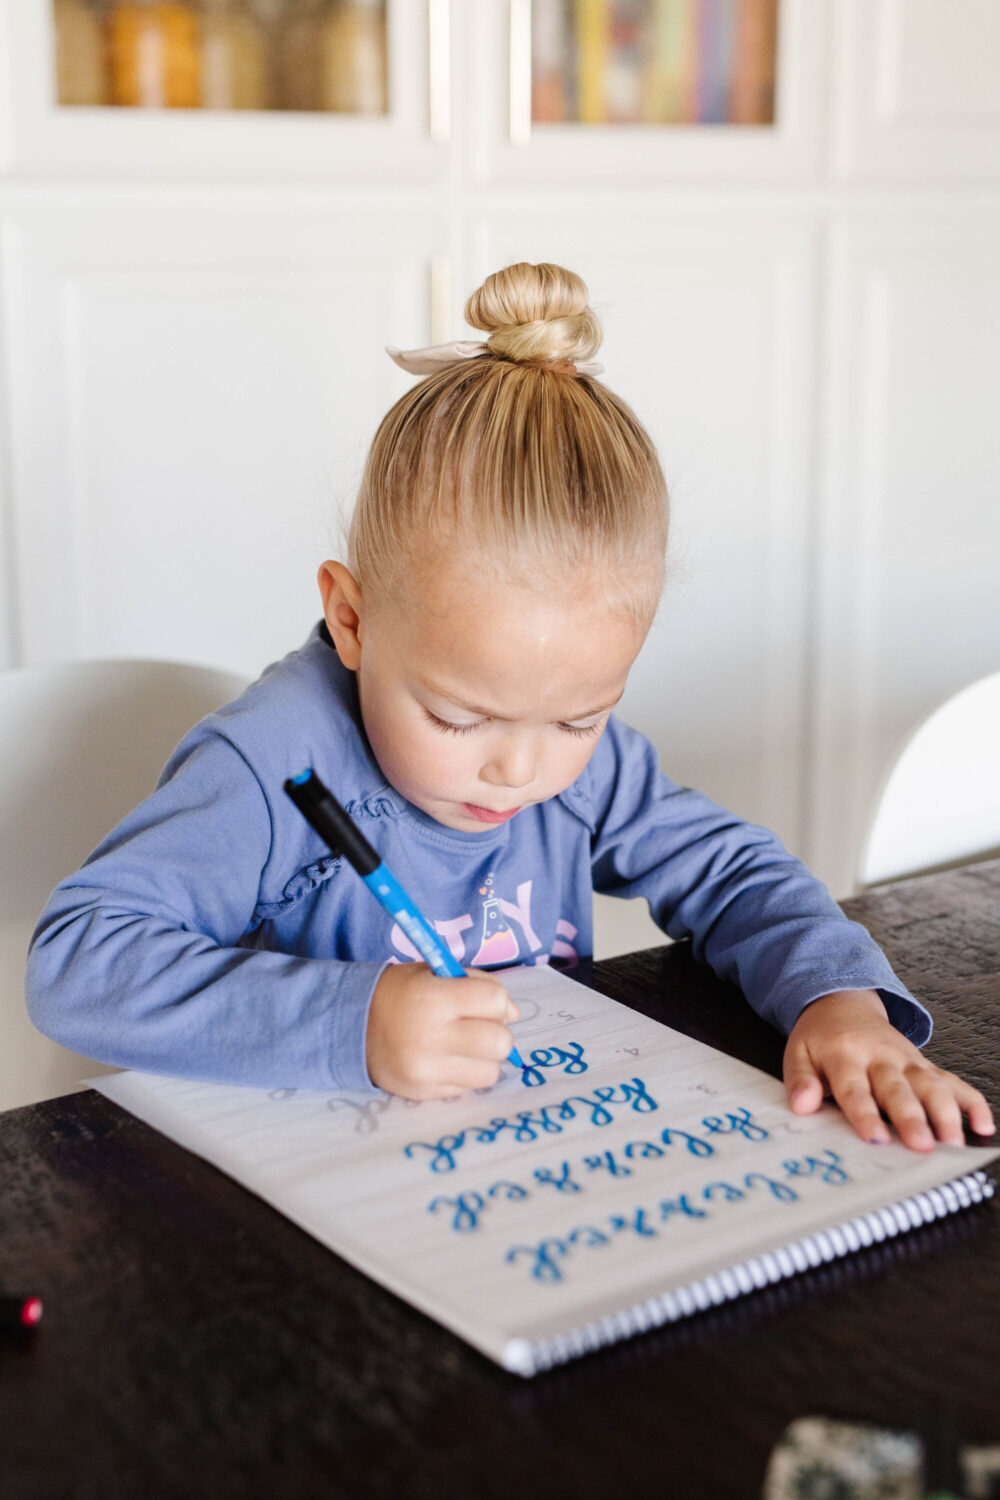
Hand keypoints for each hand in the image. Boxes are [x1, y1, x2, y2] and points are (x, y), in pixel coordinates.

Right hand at [366, 963, 518, 1100]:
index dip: (497, 1001)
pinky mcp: (423, 1093)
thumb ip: (477, 984)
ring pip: (489, 1072)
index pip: (494, 1000)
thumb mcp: (434, 973)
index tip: (485, 1002)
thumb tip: (513, 1014)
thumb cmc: (401, 994)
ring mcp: (426, 1070)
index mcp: (433, 997)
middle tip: (480, 1027)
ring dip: (484, 1059)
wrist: (352, 1025)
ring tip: (463, 1046)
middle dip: (497, 1033)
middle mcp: (430, 1036)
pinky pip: (467, 1089)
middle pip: (499, 1042)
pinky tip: (445, 1061)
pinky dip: (464, 1074)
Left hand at [783, 989, 994, 1150]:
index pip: (855, 1089)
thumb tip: (801, 1106)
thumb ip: (799, 1080)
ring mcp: (907, 1060)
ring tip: (954, 1144)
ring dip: (946, 1114)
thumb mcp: (797, 1053)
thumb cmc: (820, 1038)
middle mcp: (880, 1057)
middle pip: (898, 1089)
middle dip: (912, 1118)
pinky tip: (983, 1125)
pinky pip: (953, 1081)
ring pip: (932, 1085)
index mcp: (845, 1055)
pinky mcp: (924, 1064)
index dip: (865, 1114)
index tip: (876, 1139)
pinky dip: (972, 1102)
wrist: (843, 1004)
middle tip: (923, 1146)